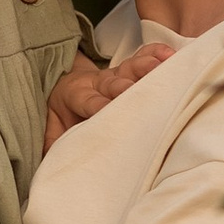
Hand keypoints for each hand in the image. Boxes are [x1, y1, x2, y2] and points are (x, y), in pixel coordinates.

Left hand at [44, 42, 170, 145]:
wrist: (62, 87)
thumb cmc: (63, 117)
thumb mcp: (51, 131)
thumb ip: (53, 146)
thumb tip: (54, 169)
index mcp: (77, 96)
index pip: (90, 102)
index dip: (99, 106)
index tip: (107, 111)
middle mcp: (98, 84)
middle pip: (113, 83)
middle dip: (125, 87)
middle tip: (135, 89)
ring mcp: (115, 75)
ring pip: (130, 68)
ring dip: (146, 66)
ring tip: (163, 64)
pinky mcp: (128, 70)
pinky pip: (143, 56)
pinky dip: (157, 53)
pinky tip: (171, 53)